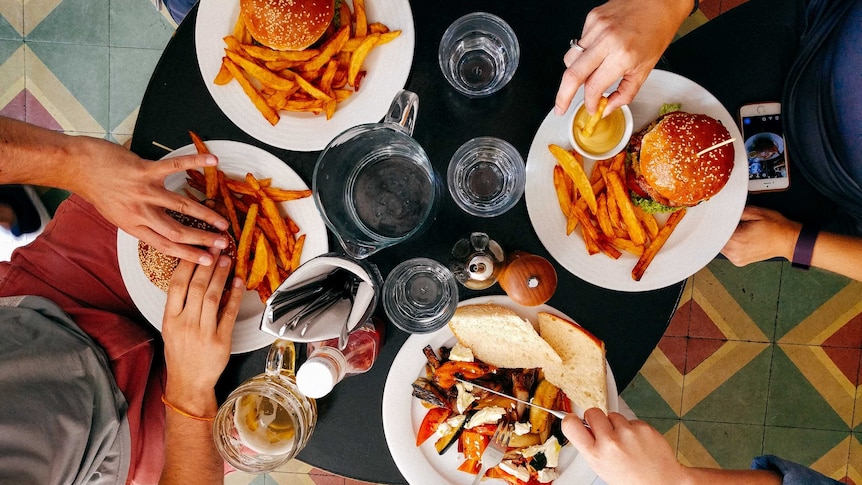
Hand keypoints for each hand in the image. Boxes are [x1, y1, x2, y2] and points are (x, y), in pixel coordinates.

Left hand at [72, 137, 229, 264]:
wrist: (78, 167)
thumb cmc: (98, 190)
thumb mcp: (117, 215)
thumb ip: (140, 222)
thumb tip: (162, 229)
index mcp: (133, 226)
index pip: (165, 245)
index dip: (189, 254)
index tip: (208, 260)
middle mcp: (140, 212)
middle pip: (177, 231)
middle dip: (203, 239)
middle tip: (223, 243)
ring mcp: (143, 191)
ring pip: (181, 206)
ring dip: (205, 214)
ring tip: (223, 221)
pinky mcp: (144, 170)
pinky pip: (174, 166)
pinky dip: (195, 162)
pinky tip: (212, 161)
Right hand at [162, 254, 242, 406]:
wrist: (188, 383)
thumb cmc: (180, 353)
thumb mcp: (171, 328)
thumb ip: (180, 305)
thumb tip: (193, 276)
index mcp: (170, 319)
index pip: (177, 285)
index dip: (188, 264)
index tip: (197, 249)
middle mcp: (185, 324)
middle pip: (197, 287)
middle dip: (208, 264)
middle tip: (216, 247)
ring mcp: (203, 333)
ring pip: (213, 297)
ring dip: (221, 276)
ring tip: (227, 260)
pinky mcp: (221, 341)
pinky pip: (229, 314)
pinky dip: (235, 296)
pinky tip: (239, 283)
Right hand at [554, 0, 689, 115]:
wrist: (660, 1)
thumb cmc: (657, 31)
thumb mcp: (646, 69)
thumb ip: (625, 93)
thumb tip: (607, 107)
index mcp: (622, 56)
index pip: (593, 87)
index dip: (590, 103)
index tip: (591, 108)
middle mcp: (606, 40)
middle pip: (572, 75)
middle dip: (563, 96)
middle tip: (560, 108)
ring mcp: (596, 27)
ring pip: (570, 59)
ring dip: (575, 73)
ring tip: (588, 74)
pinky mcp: (592, 18)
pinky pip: (579, 43)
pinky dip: (584, 53)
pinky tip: (599, 50)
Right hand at [563, 408, 688, 484]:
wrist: (662, 482)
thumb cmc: (632, 480)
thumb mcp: (602, 467)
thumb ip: (592, 447)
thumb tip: (584, 428)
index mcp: (596, 455)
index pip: (571, 425)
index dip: (570, 419)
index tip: (573, 419)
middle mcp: (610, 442)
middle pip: (592, 412)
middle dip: (596, 419)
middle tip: (603, 430)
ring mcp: (628, 433)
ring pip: (613, 415)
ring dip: (617, 424)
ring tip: (625, 441)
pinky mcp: (643, 427)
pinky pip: (631, 420)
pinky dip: (633, 428)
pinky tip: (638, 442)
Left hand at [721, 206, 800, 265]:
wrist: (789, 240)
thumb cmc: (776, 227)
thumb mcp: (755, 212)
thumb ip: (735, 212)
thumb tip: (722, 212)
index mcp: (736, 240)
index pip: (713, 232)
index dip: (713, 224)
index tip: (712, 218)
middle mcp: (734, 252)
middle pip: (714, 240)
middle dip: (719, 230)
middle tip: (727, 222)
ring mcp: (736, 259)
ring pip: (719, 246)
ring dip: (723, 237)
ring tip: (737, 230)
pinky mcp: (738, 261)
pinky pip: (727, 251)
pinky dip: (729, 244)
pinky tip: (738, 237)